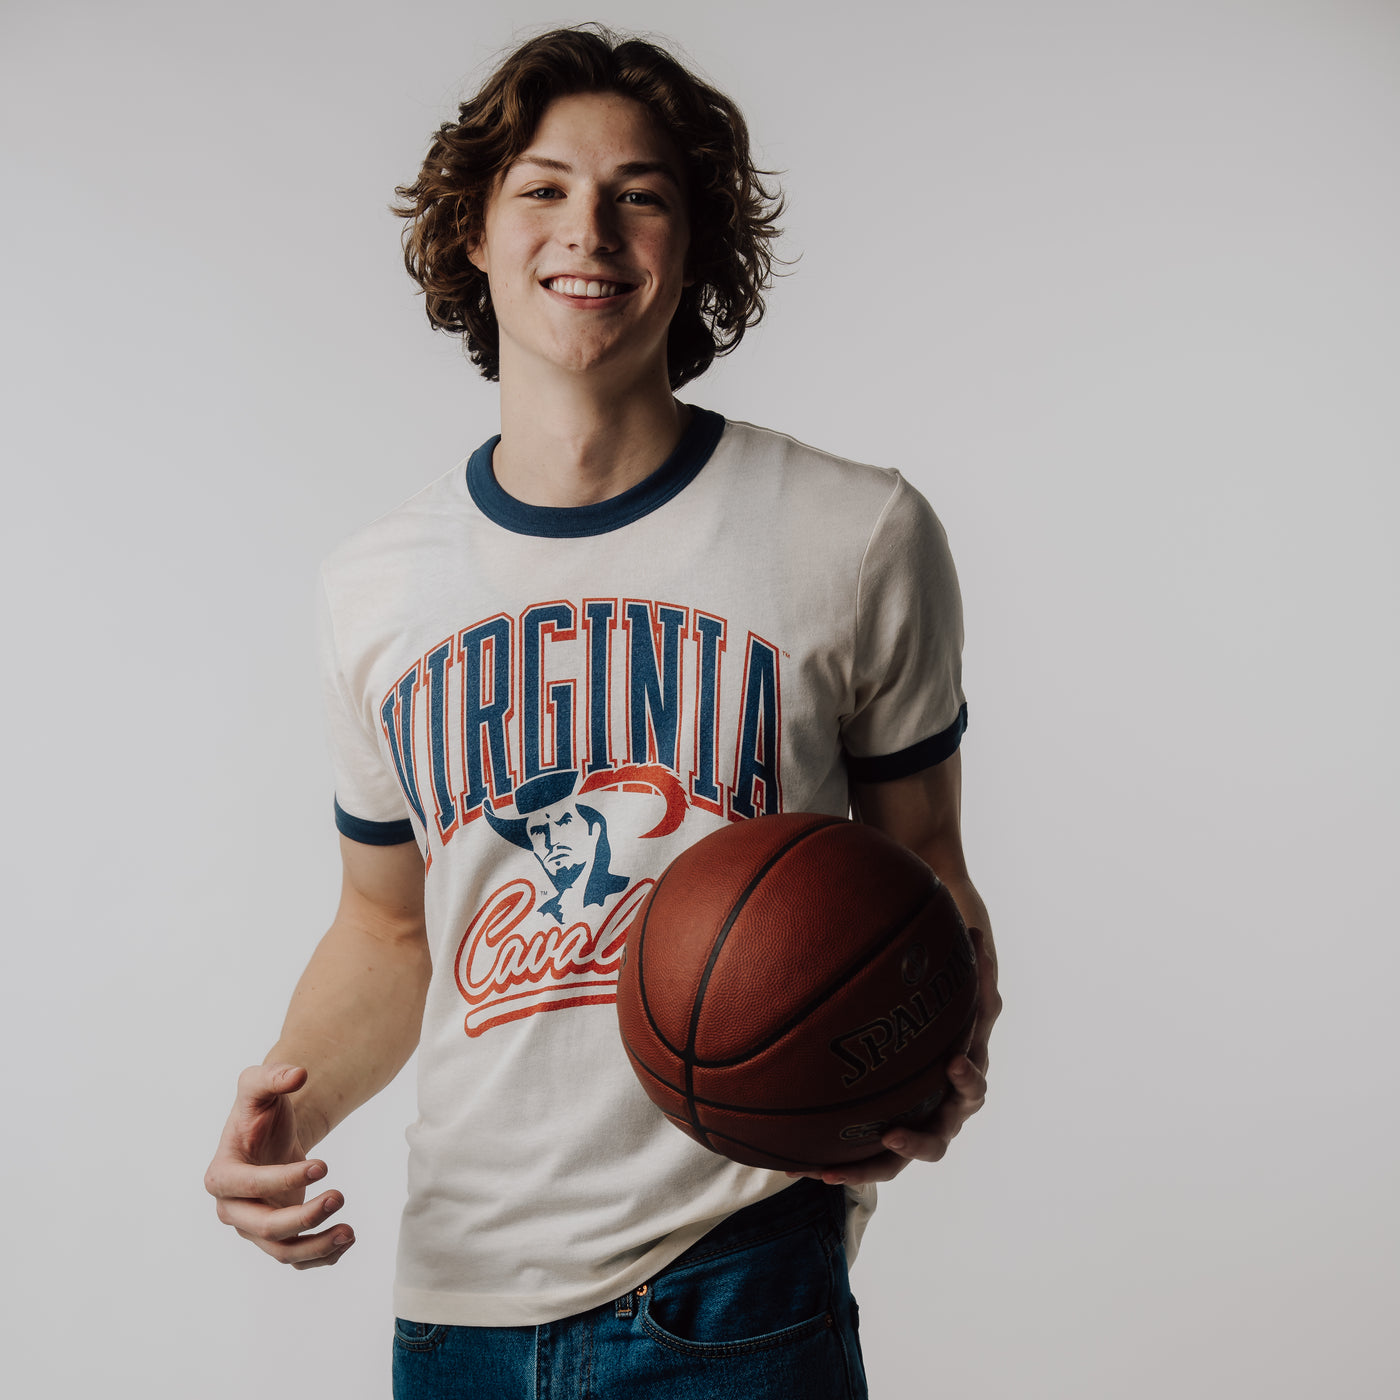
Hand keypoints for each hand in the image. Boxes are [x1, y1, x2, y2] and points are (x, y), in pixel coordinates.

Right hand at [204, 1063, 354, 1268]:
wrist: (268, 1133)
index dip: (283, 1180)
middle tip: (340, 1196)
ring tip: (350, 1232)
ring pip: (280, 1252)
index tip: (324, 1164)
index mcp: (221, 1175)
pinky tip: (347, 1240)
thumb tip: (297, 1074)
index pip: (248, 1186)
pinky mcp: (276, 1236)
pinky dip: (321, 1256)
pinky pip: (296, 1257)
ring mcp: (253, 1226)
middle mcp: (232, 1208)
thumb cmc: (259, 1110)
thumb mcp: (257, 1084)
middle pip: (263, 1228)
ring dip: (316, 1247)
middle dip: (302, 1218)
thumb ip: (273, 1076)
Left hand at [787, 926, 1000, 1186]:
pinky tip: (798, 1165)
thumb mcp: (960, 993)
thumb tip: (973, 929)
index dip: (966, 1080)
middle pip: (937, 1140)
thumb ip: (967, 969)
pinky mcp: (886, 1140)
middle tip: (892, 1132)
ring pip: (895, 1161)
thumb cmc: (952, 1015)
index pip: (972, 1086)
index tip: (953, 1064)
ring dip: (866, 1168)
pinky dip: (838, 1166)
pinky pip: (864, 1159)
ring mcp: (914, 1130)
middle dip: (916, 1142)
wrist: (938, 1046)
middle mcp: (941, 1114)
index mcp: (963, 1080)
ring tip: (832, 1170)